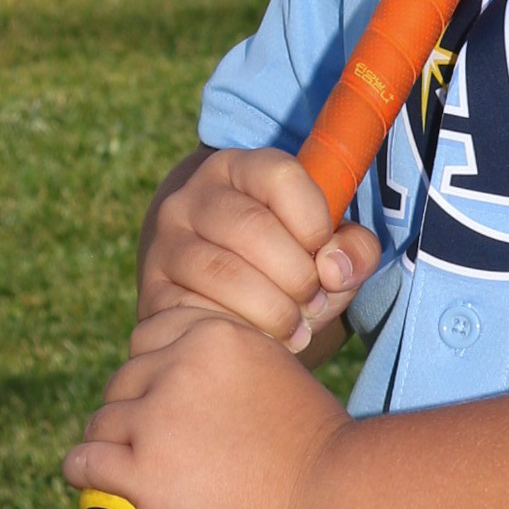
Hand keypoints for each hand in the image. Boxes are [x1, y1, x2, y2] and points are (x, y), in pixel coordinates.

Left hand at [64, 306, 356, 508]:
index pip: (151, 333)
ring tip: (120, 467)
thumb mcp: (277, 376)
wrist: (330, 499)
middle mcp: (180, 364)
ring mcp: (157, 416)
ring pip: (101, 422)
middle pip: (123, 380)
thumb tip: (195, 389)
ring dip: (107, 443)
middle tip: (147, 442)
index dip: (152, 367)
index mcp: (216, 334)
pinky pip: (84, 461)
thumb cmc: (315, 448)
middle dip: (130, 409)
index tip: (162, 396)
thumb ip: (231, 370)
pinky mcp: (141, 468)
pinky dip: (84, 472)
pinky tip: (91, 480)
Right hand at [139, 147, 379, 354]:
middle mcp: (194, 196)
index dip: (314, 221)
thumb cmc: (286, 263)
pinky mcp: (154, 288)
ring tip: (295, 327)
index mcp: (241, 168)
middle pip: (252, 227)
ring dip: (273, 309)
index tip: (323, 252)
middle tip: (313, 302)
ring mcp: (167, 241)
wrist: (220, 294)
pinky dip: (239, 329)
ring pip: (224, 271)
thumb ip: (354, 250)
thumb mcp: (326, 250)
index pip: (281, 175)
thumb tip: (334, 270)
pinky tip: (260, 339)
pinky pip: (197, 308)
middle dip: (296, 275)